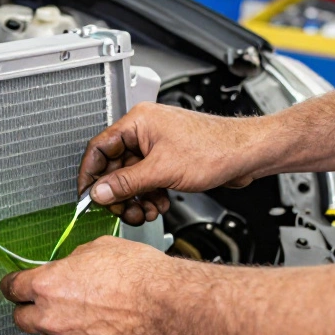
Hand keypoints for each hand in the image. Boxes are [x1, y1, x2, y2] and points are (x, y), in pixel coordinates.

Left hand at [0, 236, 180, 334]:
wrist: (169, 303)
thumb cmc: (140, 274)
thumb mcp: (97, 249)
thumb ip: (72, 262)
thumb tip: (69, 266)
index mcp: (47, 285)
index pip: (11, 288)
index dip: (12, 285)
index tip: (14, 285)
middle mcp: (53, 316)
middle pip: (20, 319)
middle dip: (27, 310)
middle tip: (41, 301)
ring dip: (56, 325)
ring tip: (81, 311)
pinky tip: (100, 323)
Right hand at [78, 103, 266, 224]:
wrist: (248, 154)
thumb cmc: (216, 148)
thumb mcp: (162, 170)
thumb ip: (126, 182)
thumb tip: (99, 191)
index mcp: (138, 122)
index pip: (99, 148)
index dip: (90, 174)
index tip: (87, 195)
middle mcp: (145, 132)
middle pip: (115, 167)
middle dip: (119, 193)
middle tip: (122, 210)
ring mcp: (157, 147)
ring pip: (132, 178)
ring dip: (135, 198)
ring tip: (144, 211)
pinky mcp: (168, 160)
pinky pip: (147, 181)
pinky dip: (149, 196)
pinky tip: (158, 204)